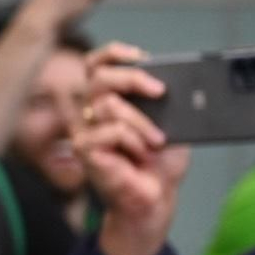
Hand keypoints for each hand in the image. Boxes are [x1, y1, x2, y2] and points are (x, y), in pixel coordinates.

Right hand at [73, 43, 189, 254]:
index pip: (96, 65)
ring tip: (156, 141)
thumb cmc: (159, 165)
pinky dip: (133, 142)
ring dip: (141, 122)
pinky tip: (139, 156)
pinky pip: (111, 131)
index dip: (113, 54)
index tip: (141, 56)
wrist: (155, 200)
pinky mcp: (84, 149)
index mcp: (108, 100)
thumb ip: (160, 104)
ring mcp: (84, 130)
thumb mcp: (170, 124)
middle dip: (132, 78)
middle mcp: (91, 112)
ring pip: (108, 105)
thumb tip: (164, 84)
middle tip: (159, 91)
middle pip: (98, 77)